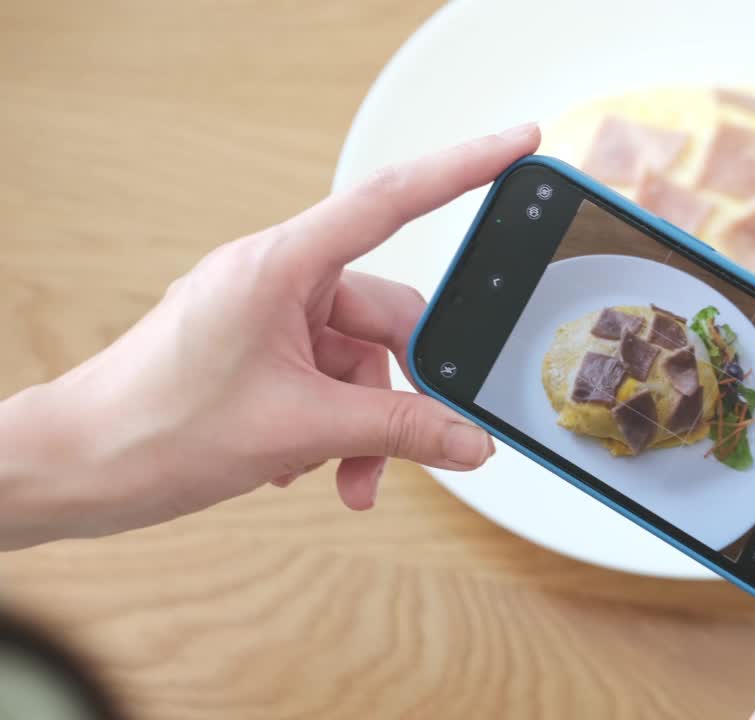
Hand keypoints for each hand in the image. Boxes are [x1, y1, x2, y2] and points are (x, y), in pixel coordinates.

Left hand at [0, 123, 540, 548]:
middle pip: (385, 315)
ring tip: (346, 478)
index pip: (390, 200)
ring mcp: (266, 314)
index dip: (462, 168)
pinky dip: (332, 423)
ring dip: (364, 424)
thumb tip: (469, 442)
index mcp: (281, 265)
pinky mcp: (257, 349)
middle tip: (417, 443)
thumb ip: (398, 430)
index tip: (516, 143)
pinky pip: (327, 376)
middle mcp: (277, 278)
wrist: (76, 467)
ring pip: (358, 359)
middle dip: (402, 390)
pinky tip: (303, 464)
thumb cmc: (156, 428)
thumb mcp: (300, 430)